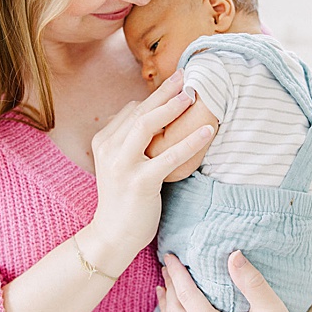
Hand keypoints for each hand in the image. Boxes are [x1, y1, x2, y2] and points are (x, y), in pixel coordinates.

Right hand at [85, 71, 213, 273]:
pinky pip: (170, 155)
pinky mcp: (140, 182)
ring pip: (148, 125)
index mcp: (104, 142)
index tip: (177, 84)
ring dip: (173, 107)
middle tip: (187, 75)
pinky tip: (208, 131)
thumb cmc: (124, 199)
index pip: (132, 110)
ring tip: (194, 94)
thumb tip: (158, 117)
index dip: (156, 96)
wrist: (112, 236)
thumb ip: (133, 142)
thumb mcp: (122, 164)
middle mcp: (109, 149)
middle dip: (165, 91)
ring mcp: (123, 165)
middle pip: (140, 111)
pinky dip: (190, 140)